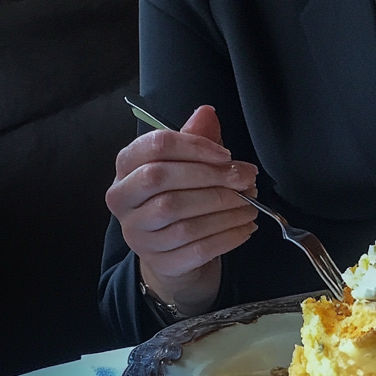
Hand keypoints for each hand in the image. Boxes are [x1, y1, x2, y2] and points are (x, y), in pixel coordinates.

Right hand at [106, 105, 258, 313]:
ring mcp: (139, 235)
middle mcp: (123, 201)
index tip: (226, 154)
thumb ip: (196, 136)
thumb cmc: (180, 193)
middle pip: (163, 180)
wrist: (173, 249)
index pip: (154, 147)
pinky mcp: (160, 262)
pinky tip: (246, 226)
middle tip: (247, 177)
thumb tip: (206, 113)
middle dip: (211, 176)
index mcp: (127, 167)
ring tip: (251, 203)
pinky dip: (228, 235)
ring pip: (181, 218)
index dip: (194, 146)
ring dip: (225, 208)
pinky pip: (197, 248)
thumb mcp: (186, 161)